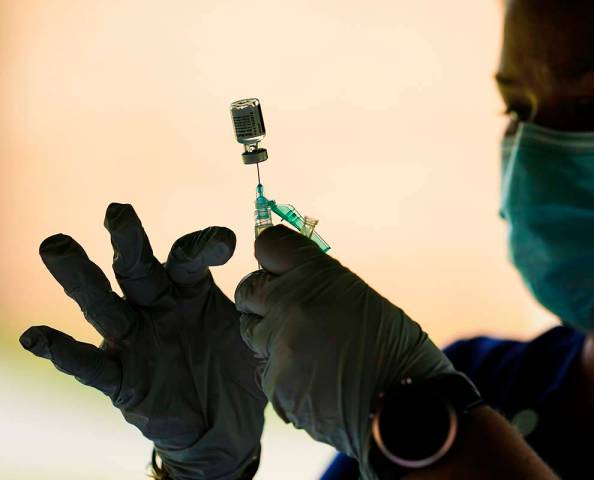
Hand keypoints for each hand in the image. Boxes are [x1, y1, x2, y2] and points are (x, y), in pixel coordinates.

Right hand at [20, 203, 265, 479]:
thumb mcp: (254, 330)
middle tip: (119, 212)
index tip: (227, 244)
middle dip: (128, 240)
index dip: (204, 244)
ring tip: (57, 246)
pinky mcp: (121, 377)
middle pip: (137, 267)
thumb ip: (260, 301)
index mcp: (190, 289)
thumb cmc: (237, 367)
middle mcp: (157, 306)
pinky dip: (63, 351)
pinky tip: (36, 337)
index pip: (188, 256)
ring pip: (103, 304)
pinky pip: (89, 365)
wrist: (225, 425)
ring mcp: (135, 340)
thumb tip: (286, 270)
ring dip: (80, 277)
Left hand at [234, 225, 464, 476]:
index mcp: (317, 275)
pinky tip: (315, 380)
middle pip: (248, 290)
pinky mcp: (274, 385)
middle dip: (262, 299)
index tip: (279, 270)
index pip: (268, 245)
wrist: (407, 406)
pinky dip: (284, 374)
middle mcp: (291, 304)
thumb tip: (285, 277)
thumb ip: (316, 284)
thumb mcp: (360, 298)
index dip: (273, 259)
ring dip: (271, 338)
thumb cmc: (394, 350)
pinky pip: (265, 370)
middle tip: (286, 312)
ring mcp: (279, 346)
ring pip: (251, 333)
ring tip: (311, 350)